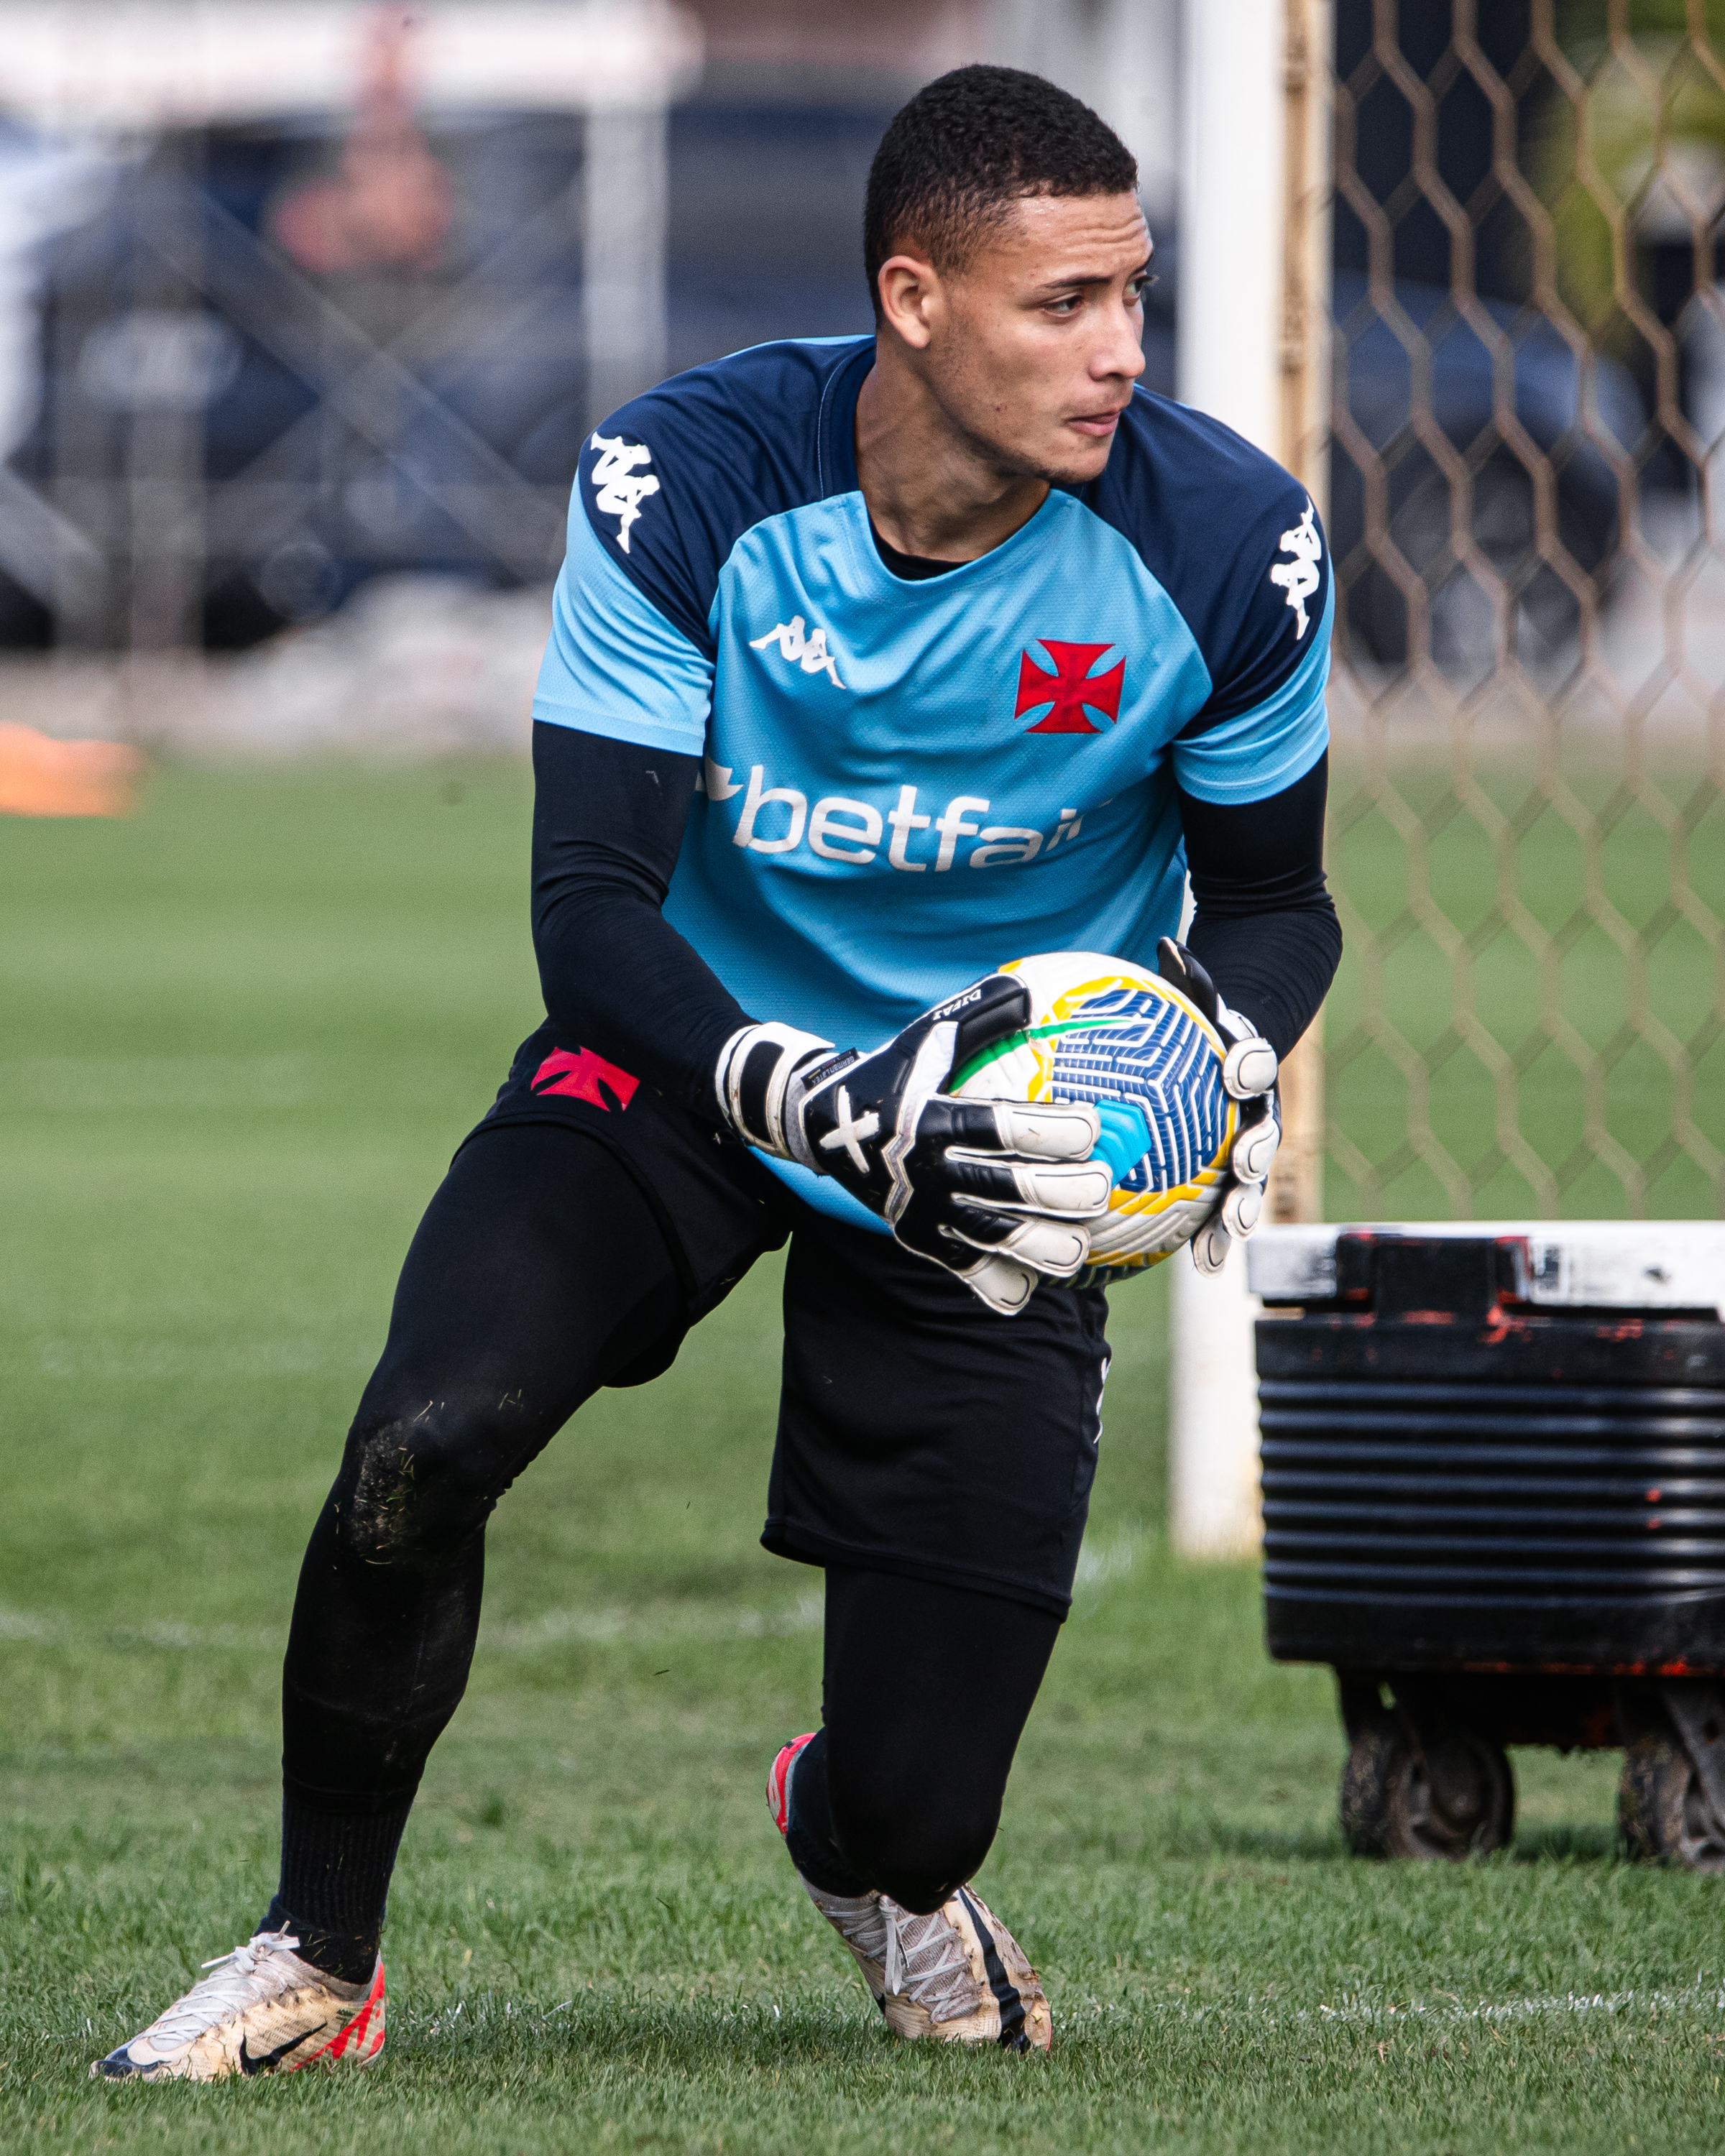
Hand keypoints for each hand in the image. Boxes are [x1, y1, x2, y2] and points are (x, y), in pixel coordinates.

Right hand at [716, 975, 1108, 1313]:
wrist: (819, 1123)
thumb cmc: (891, 1073)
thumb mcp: (926, 1037)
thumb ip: (981, 1014)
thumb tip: (1035, 990)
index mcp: (934, 1117)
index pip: (1003, 1125)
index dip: (1053, 1128)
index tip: (1094, 1125)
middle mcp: (927, 1169)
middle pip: (1008, 1188)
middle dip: (1064, 1193)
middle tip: (1101, 1187)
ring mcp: (920, 1209)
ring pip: (991, 1238)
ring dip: (1041, 1248)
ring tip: (1079, 1250)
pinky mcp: (915, 1238)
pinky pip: (962, 1270)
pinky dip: (997, 1284)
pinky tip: (1030, 1286)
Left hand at [1152, 939, 1279, 1274]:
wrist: (1239, 1050)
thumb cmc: (1207, 1020)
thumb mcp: (1198, 996)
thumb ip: (1188, 978)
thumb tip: (1166, 944)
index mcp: (1251, 1063)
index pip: (1256, 1059)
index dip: (1249, 1063)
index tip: (1236, 1070)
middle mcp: (1260, 1107)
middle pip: (1264, 1130)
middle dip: (1254, 1151)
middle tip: (1242, 1166)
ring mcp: (1252, 1144)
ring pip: (1249, 1180)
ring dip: (1237, 1210)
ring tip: (1222, 1240)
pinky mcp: (1235, 1173)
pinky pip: (1224, 1203)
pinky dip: (1214, 1232)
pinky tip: (1197, 1260)